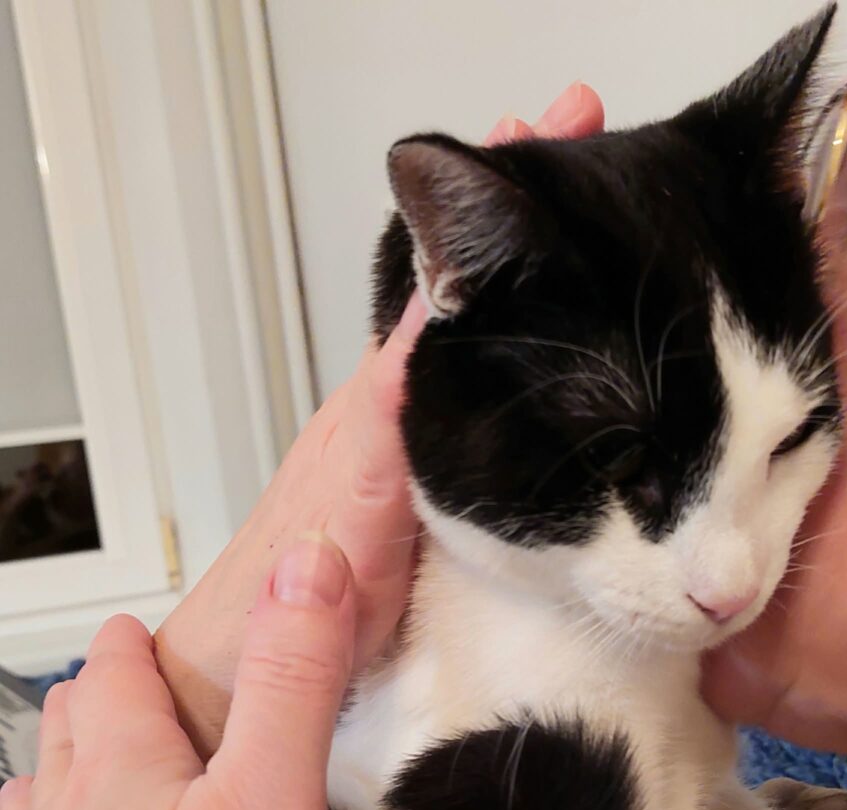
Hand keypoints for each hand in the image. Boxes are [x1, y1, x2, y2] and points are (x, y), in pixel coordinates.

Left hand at [0, 536, 353, 809]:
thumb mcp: (267, 801)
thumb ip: (292, 683)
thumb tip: (308, 566)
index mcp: (120, 768)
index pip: (114, 674)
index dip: (132, 643)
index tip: (146, 626)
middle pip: (67, 731)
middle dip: (96, 697)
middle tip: (127, 684)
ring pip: (37, 804)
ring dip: (64, 771)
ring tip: (93, 766)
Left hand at [155, 81, 605, 758]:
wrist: (268, 644)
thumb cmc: (310, 586)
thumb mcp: (361, 506)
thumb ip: (395, 424)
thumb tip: (433, 331)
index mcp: (388, 393)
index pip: (454, 271)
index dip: (504, 199)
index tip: (557, 129)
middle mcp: (402, 394)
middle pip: (468, 278)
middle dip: (523, 204)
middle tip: (577, 135)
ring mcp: (413, 423)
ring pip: (472, 322)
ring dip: (521, 260)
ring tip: (577, 207)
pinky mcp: (422, 461)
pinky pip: (470, 376)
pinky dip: (505, 329)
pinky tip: (544, 329)